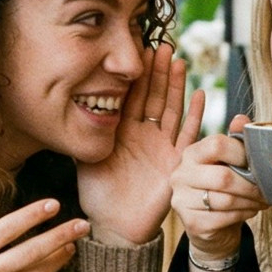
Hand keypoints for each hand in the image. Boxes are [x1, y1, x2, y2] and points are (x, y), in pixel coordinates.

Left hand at [76, 44, 203, 245]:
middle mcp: (144, 135)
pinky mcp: (176, 163)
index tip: (139, 51)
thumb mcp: (85, 159)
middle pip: (153, 97)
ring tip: (178, 61)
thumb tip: (70, 108)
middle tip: (162, 45)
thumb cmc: (99, 196)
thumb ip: (84, 134)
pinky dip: (195, 115)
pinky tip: (201, 94)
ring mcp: (162, 147)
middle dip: (157, 72)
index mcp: (123, 132)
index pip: (132, 97)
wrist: (116, 226)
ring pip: (170, 109)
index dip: (137, 75)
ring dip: (175, 86)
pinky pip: (188, 135)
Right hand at [167, 113, 264, 259]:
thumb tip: (242, 119)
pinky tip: (252, 210)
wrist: (210, 225)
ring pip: (226, 200)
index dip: (242, 153)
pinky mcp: (191, 223)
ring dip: (251, 201)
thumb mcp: (228, 162)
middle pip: (223, 177)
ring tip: (263, 199)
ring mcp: (182, 200)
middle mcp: (180, 175)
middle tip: (267, 188)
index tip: (257, 163)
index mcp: (190, 153)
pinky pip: (225, 217)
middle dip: (251, 184)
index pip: (216, 145)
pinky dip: (244, 214)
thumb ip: (235, 140)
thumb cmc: (222, 188)